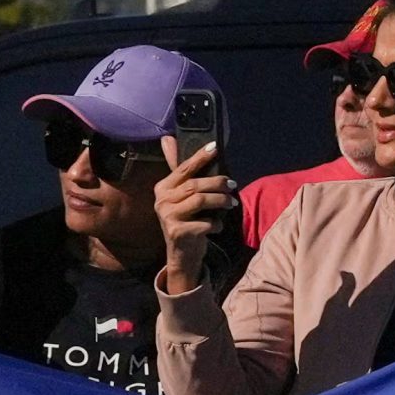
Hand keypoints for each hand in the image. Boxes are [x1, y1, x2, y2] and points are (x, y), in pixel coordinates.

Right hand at [155, 136, 235, 292]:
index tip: (215, 147)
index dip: (199, 157)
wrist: (182, 256)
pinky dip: (216, 223)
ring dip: (220, 200)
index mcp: (162, 188)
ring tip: (232, 203)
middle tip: (232, 184)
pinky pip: (205, 222)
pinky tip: (218, 225)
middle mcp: (162, 201)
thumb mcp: (181, 197)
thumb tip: (168, 138)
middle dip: (217, 183)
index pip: (183, 169)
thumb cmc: (187, 221)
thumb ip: (180, 172)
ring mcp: (168, 217)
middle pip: (195, 185)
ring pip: (200, 200)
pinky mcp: (178, 232)